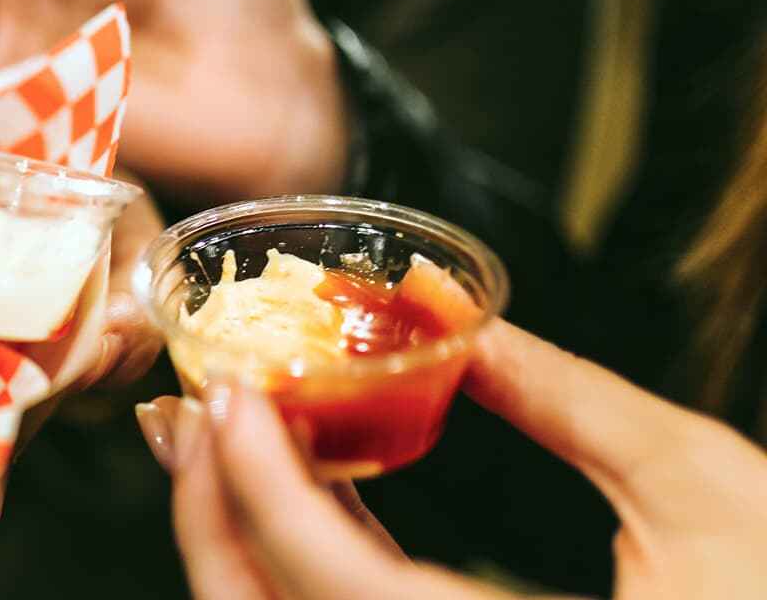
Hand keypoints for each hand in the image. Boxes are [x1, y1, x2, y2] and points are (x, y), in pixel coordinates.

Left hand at [140, 321, 766, 598]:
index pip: (333, 584)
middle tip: (193, 414)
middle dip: (211, 516)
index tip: (226, 398)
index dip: (259, 486)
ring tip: (227, 436)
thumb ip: (572, 404)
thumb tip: (464, 321)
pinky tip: (312, 487)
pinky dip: (305, 561)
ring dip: (242, 536)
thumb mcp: (701, 489)